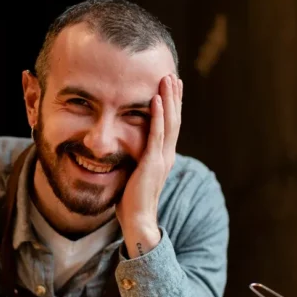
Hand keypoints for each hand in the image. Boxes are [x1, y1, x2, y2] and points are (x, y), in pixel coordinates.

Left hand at [116, 74, 182, 257]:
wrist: (137, 221)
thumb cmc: (131, 201)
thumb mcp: (134, 173)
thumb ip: (134, 159)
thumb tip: (122, 148)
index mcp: (163, 157)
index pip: (170, 126)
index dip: (172, 106)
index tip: (171, 87)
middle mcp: (167, 155)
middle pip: (174, 119)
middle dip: (174, 96)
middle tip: (172, 74)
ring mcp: (162, 158)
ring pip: (169, 122)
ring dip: (169, 99)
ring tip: (168, 79)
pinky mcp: (152, 163)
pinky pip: (156, 134)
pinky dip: (157, 116)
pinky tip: (156, 99)